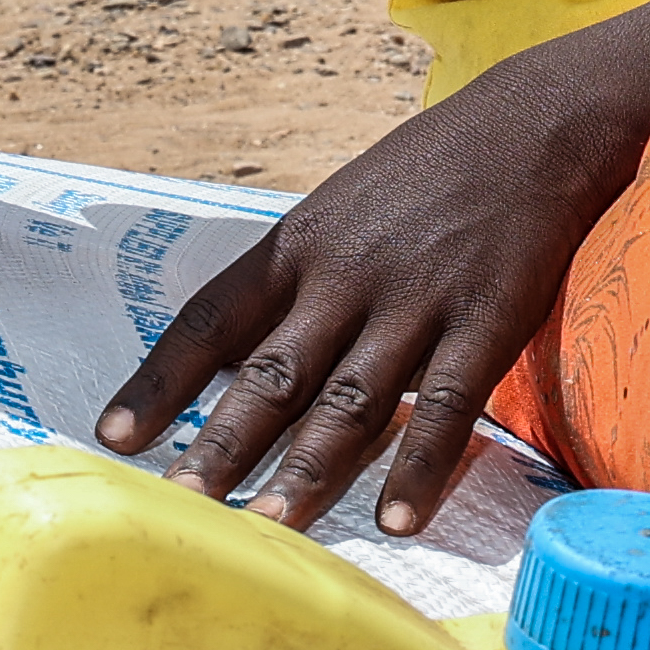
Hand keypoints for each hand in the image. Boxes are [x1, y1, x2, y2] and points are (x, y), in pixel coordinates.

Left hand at [100, 54, 649, 534]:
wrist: (536, 120)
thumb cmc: (431, 170)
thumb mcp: (341, 208)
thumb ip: (293, 280)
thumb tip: (232, 354)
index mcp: (298, 246)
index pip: (209, 319)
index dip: (159, 381)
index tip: (113, 436)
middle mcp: (344, 276)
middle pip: (271, 374)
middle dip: (221, 445)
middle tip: (178, 506)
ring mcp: (415, 299)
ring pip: (349, 399)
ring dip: (308, 470)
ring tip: (269, 529)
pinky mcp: (486, 318)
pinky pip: (447, 403)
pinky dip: (421, 464)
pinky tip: (397, 519)